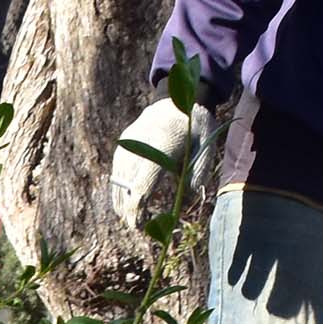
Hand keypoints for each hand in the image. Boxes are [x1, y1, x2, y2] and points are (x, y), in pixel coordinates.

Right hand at [111, 94, 211, 230]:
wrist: (177, 97)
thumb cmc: (196, 126)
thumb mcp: (206, 147)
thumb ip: (197, 174)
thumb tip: (187, 200)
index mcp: (162, 147)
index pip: (142, 186)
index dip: (137, 210)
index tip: (139, 225)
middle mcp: (140, 145)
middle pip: (126, 186)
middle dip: (128, 209)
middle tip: (136, 226)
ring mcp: (129, 143)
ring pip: (117, 180)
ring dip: (120, 199)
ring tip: (128, 216)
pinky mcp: (124, 142)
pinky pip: (117, 170)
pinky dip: (119, 186)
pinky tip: (124, 198)